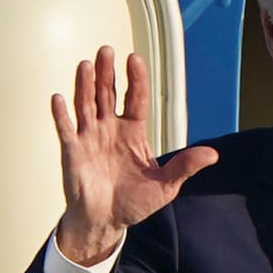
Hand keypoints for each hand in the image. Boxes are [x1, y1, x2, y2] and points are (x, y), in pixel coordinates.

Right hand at [50, 46, 217, 264]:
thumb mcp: (165, 186)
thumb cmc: (134, 202)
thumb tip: (213, 154)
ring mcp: (90, 137)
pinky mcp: (73, 151)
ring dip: (84, 85)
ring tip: (85, 64)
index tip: (134, 59)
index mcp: (133, 132)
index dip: (136, 79)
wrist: (106, 222)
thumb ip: (185, 167)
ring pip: (86, 105)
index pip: (136, 99)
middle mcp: (110, 128)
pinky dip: (61, 114)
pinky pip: (66, 129)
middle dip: (106, 73)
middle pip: (107, 94)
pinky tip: (58, 98)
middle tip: (106, 50)